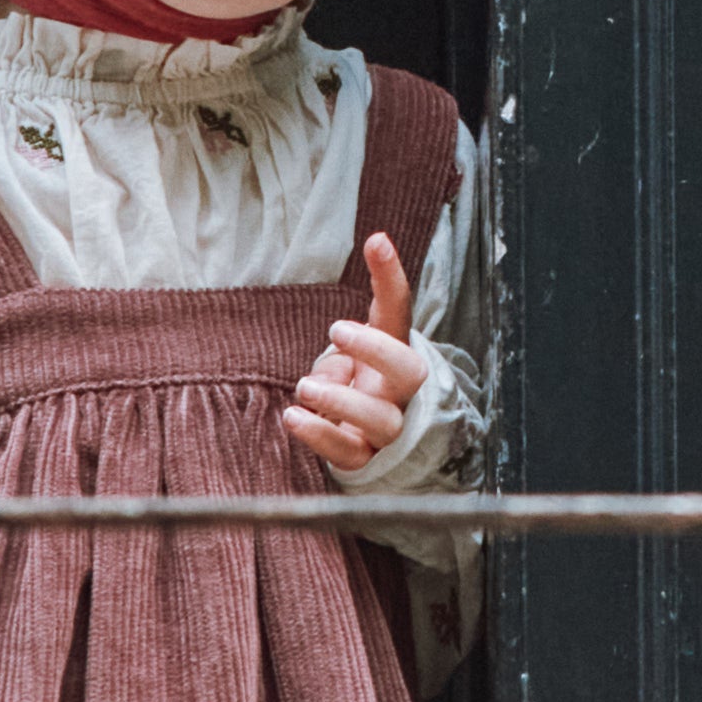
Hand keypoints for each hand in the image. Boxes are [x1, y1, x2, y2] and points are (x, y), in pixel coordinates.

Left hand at [282, 234, 428, 472]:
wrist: (369, 446)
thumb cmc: (355, 387)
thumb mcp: (349, 355)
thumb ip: (342, 350)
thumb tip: (335, 367)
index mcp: (395, 355)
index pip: (400, 311)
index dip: (392, 276)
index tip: (377, 241)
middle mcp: (399, 393)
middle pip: (409, 370)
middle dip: (375, 349)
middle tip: (337, 330)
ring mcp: (386, 430)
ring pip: (381, 419)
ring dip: (341, 400)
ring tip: (304, 387)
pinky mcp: (363, 460)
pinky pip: (347, 452)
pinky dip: (318, 435)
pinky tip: (291, 417)